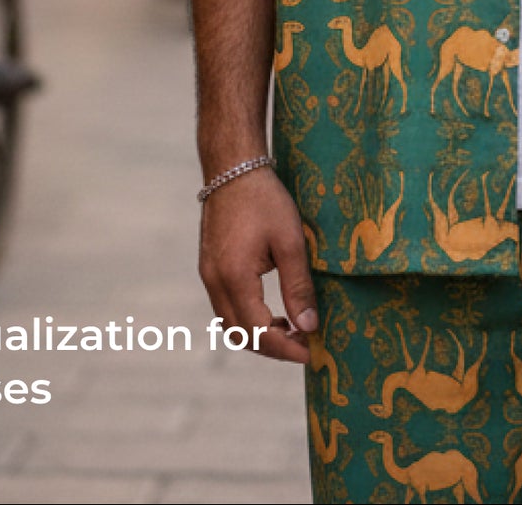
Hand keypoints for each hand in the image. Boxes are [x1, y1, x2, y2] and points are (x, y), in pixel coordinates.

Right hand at [197, 169, 316, 363]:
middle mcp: (214, 282)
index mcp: (234, 277)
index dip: (286, 348)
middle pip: (240, 336)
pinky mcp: (209, 268)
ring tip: (291, 330)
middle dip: (272, 348)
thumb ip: (298, 286)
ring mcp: (208, 276)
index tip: (312, 352)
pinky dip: (248, 319)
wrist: (232, 168)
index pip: (258, 332)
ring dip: (258, 335)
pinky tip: (272, 312)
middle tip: (304, 345)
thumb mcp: (290, 241)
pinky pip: (226, 308)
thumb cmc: (265, 200)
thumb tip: (309, 326)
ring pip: (230, 325)